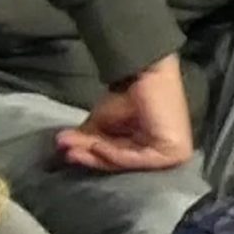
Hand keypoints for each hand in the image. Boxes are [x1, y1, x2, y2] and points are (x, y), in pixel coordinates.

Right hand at [56, 54, 193, 171]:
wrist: (146, 72)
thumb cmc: (127, 93)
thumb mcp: (101, 122)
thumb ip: (86, 139)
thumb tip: (60, 146)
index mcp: (149, 149)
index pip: (117, 158)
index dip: (90, 155)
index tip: (64, 149)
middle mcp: (162, 154)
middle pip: (120, 161)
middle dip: (90, 156)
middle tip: (66, 151)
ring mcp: (170, 155)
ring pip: (126, 161)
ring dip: (96, 156)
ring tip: (73, 149)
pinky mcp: (173, 153)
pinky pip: (137, 159)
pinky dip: (114, 154)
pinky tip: (96, 145)